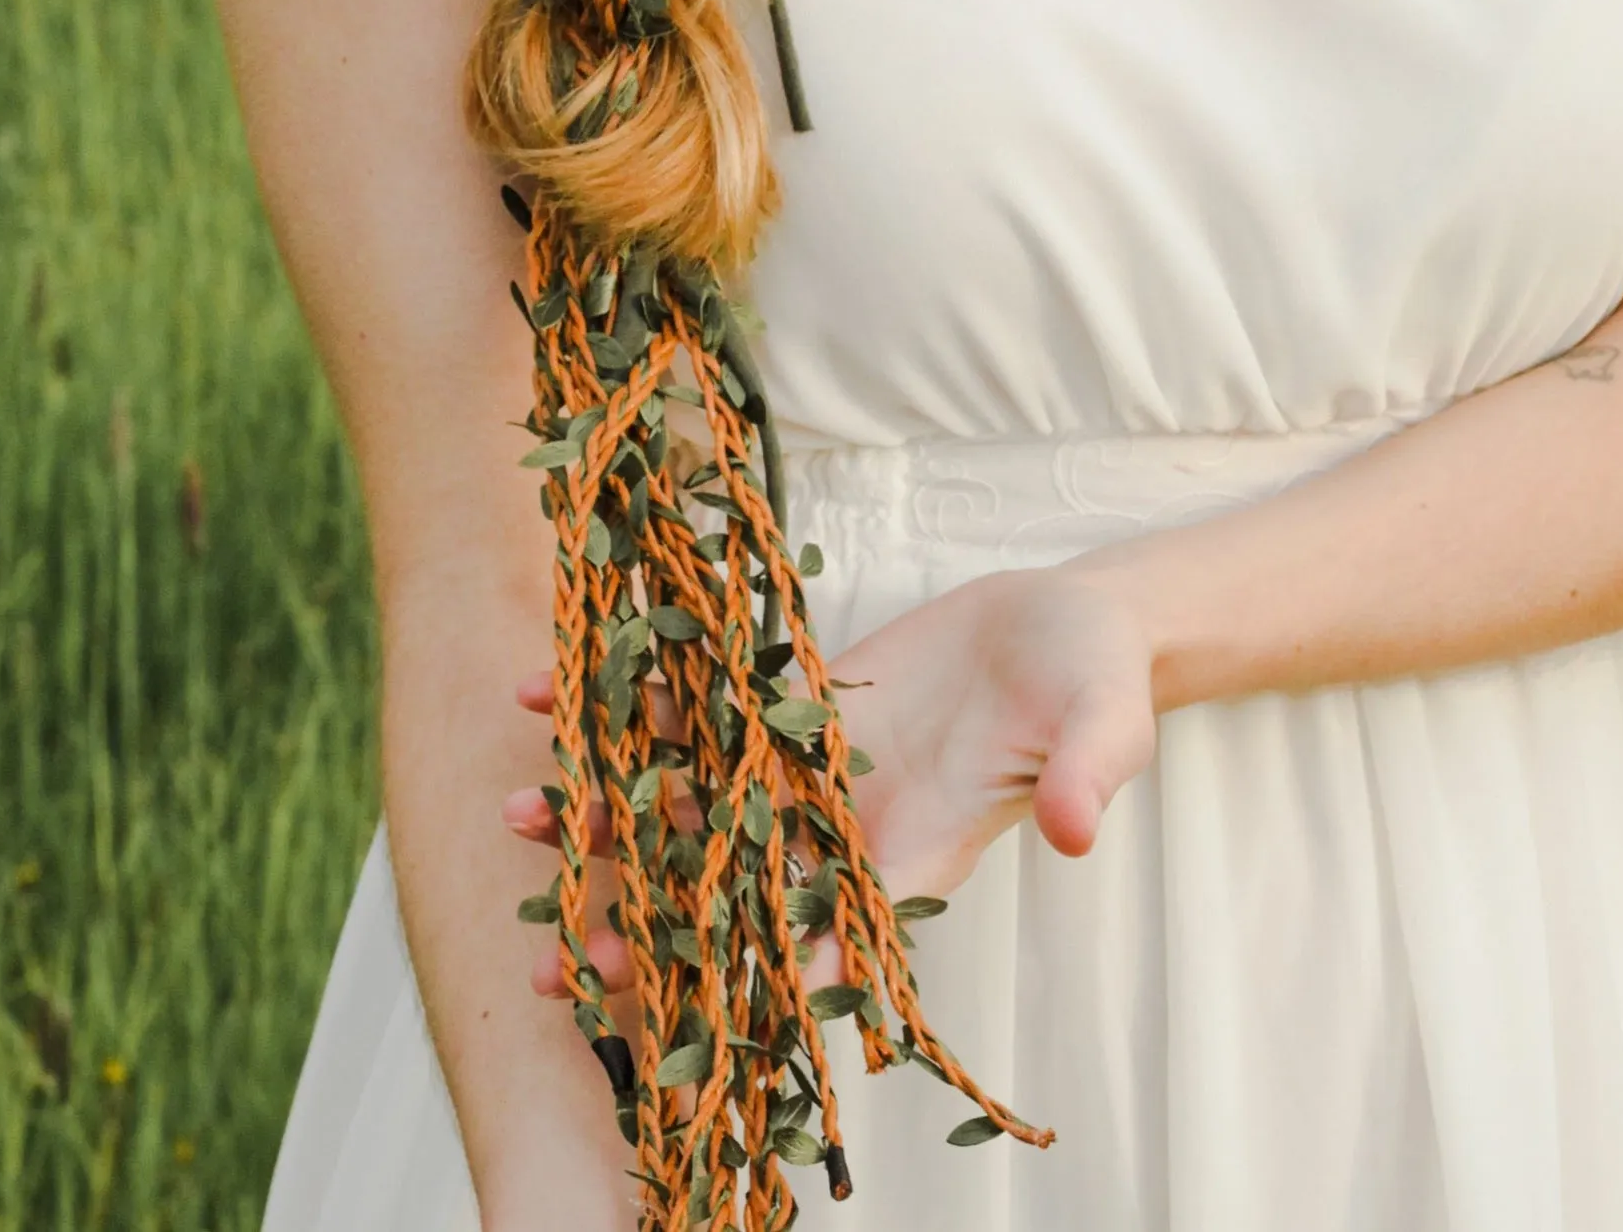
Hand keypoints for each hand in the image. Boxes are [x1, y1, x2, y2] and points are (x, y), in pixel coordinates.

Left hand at [502, 564, 1158, 997]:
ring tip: (516, 815)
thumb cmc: (1096, 677)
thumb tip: (1076, 831)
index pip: (834, 933)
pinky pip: (700, 713)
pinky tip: (552, 691)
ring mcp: (813, 768)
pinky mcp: (795, 705)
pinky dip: (629, 707)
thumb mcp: (1105, 722)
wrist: (1068, 620)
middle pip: (734, 891)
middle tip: (558, 950)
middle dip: (647, 920)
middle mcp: (850, 828)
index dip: (759, 970)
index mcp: (918, 856)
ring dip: (609, 814)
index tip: (685, 1003)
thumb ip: (1086, 775)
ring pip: (695, 805)